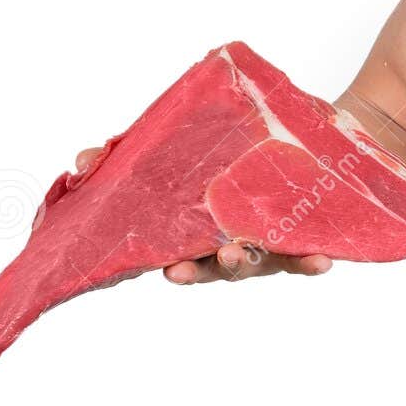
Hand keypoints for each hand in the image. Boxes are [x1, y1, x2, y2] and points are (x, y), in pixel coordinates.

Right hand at [68, 147, 334, 284]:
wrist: (303, 135)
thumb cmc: (231, 150)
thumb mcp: (181, 148)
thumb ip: (132, 155)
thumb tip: (84, 161)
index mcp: (201, 234)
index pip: (183, 258)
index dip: (178, 268)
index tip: (170, 270)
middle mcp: (234, 244)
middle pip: (222, 267)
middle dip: (213, 268)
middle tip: (205, 263)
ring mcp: (271, 243)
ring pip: (260, 262)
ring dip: (251, 260)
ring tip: (242, 250)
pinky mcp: (306, 235)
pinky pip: (308, 252)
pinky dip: (312, 260)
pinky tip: (321, 261)